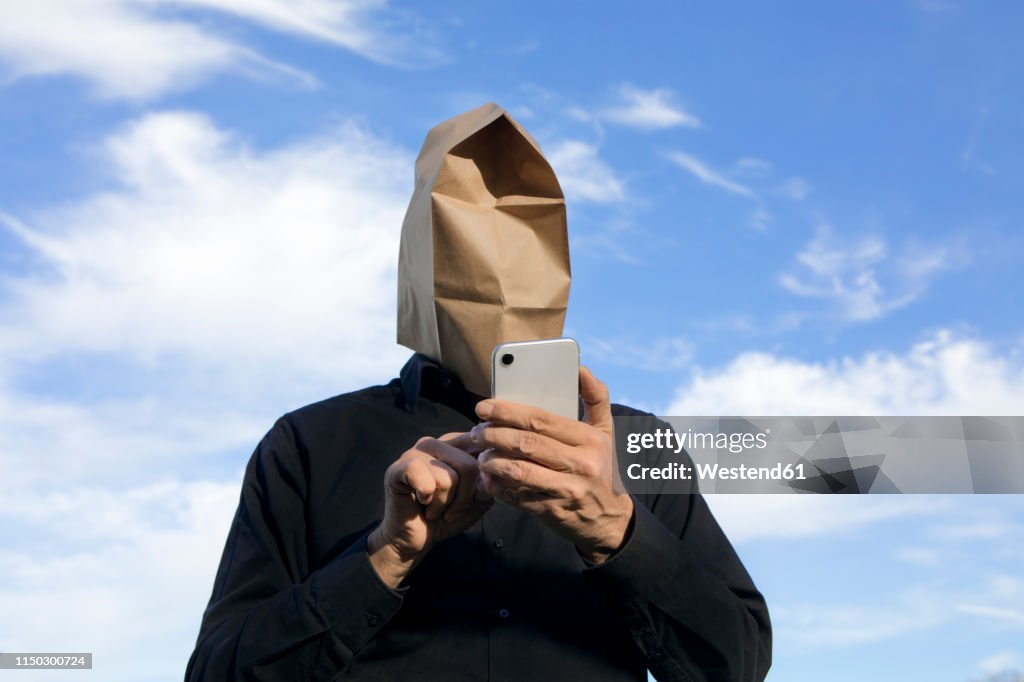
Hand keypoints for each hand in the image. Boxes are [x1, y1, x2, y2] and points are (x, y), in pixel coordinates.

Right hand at [368, 433, 491, 587]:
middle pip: (470, 466)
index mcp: (457, 445)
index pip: (483, 449)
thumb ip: (488, 484)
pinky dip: (428, 500)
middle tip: (450, 511)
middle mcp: (437, 443)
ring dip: (444, 504)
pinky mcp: (398, 468)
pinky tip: (420, 502)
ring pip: (449, 478)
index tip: (475, 497)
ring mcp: (415, 452)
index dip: (485, 479)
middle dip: (465, 498)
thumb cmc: (445, 518)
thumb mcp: (476, 501)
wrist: (414, 540)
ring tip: (433, 508)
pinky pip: (426, 482)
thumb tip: (489, 474)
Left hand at [470, 366, 633, 564]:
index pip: (541, 419)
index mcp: (590, 439)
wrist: (611, 519)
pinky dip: (498, 486)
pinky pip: (518, 496)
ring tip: (481, 454)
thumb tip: (580, 369)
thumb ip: (595, 398)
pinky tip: (488, 478)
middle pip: (526, 443)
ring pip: (519, 471)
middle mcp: (582, 464)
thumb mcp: (606, 432)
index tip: (484, 407)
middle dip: (494, 434)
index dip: (508, 411)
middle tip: (477, 431)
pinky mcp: (554, 512)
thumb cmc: (602, 467)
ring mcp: (568, 490)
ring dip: (492, 461)